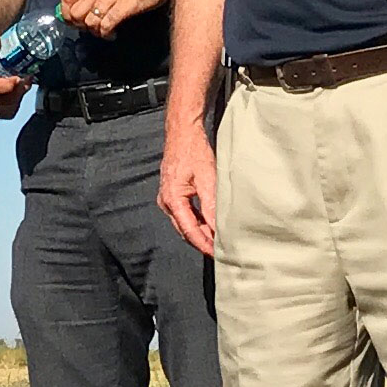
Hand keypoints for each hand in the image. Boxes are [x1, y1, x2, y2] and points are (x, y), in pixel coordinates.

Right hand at [0, 28, 29, 119]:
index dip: (7, 86)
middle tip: (26, 79)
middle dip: (16, 93)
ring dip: (18, 99)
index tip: (19, 78)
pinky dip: (16, 103)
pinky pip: (5, 112)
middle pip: (0, 103)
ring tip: (24, 84)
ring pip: (4, 111)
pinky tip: (20, 90)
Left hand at [56, 0, 172, 35]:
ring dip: (95, 31)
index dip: (66, 13)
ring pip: (90, 21)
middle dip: (80, 25)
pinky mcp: (123, 7)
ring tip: (104, 32)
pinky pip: (106, 25)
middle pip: (75, 13)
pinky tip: (112, 34)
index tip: (73, 22)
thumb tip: (79, 9)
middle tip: (91, 28)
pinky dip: (107, 34)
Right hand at [158, 122, 217, 256]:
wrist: (183, 132)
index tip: (217, 254)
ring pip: (185, 223)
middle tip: (220, 251)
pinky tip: (209, 224)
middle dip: (202, 242)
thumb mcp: (207, 179)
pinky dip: (197, 221)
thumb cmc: (193, 150)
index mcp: (172, 200)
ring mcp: (167, 198)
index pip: (190, 231)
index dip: (204, 244)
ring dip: (200, 232)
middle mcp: (166, 202)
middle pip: (185, 230)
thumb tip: (217, 228)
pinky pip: (184, 214)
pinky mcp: (172, 194)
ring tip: (217, 240)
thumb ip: (211, 206)